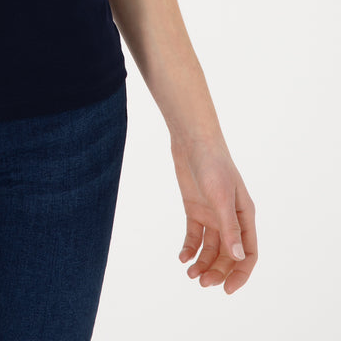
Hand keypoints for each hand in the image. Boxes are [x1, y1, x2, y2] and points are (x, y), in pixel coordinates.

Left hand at [170, 136, 256, 293]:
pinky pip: (195, 235)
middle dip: (217, 271)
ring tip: (190, 272)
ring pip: (211, 248)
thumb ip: (229, 227)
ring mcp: (212, 214)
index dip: (240, 274)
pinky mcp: (195, 209)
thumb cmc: (213, 164)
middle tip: (201, 282)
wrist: (192, 140)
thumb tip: (238, 258)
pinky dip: (190, 248)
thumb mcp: (222, 197)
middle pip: (228, 255)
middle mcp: (230, 218)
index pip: (248, 254)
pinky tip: (182, 257)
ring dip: (203, 262)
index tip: (227, 289)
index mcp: (244, 216)